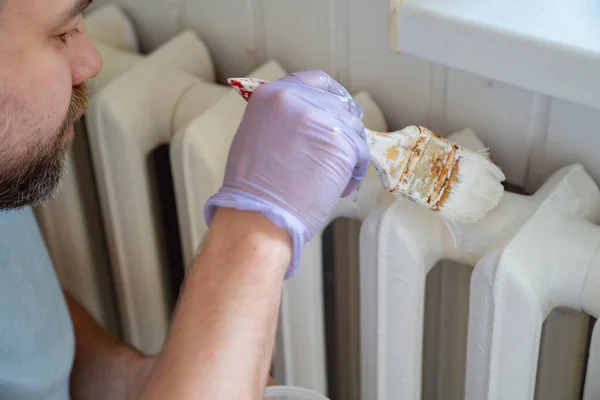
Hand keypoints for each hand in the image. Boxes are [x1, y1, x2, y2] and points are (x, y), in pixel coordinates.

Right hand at [204, 70, 368, 277]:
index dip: (332, 96)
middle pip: (339, 105)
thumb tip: (310, 118)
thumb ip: (282, 118)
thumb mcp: (256, 134)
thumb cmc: (252, 188)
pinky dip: (355, 172)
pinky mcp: (340, 143)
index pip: (315, 81)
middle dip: (342, 130)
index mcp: (272, 94)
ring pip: (353, 129)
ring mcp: (321, 119)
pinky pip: (361, 153)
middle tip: (336, 155)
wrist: (257, 216)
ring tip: (334, 178)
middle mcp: (296, 99)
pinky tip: (340, 187)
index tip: (338, 110)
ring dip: (349, 153)